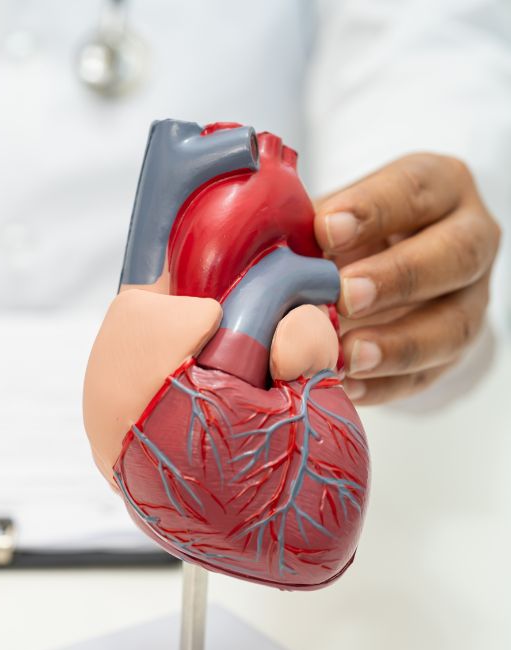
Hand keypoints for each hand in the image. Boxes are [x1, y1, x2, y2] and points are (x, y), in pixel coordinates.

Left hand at [313, 154, 499, 403]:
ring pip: (453, 325)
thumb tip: (258, 253)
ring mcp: (468, 300)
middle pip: (454, 255)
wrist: (378, 269)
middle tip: (344, 295)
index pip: (415, 189)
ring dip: (398, 346)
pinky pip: (428, 375)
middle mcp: (467, 239)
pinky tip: (347, 386)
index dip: (373, 208)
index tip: (326, 229)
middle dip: (397, 277)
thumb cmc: (348, 233)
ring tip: (346, 356)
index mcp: (436, 187)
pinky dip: (384, 385)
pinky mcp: (450, 352)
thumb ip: (307, 227)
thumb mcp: (333, 215)